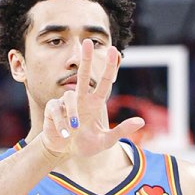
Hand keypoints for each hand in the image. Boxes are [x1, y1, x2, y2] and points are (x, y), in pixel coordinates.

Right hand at [41, 39, 143, 157]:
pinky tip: (63, 133)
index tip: (113, 50)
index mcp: (95, 103)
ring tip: (73, 131)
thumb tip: (141, 121)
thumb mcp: (105, 141)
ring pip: (69, 98)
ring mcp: (66, 103)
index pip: (103, 82)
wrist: (63, 152)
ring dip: (72, 115)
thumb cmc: (85, 145)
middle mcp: (81, 99)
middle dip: (85, 58)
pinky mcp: (53, 109)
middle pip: (82, 74)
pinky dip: (61, 122)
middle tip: (86, 42)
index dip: (109, 67)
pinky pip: (56, 109)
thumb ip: (121, 131)